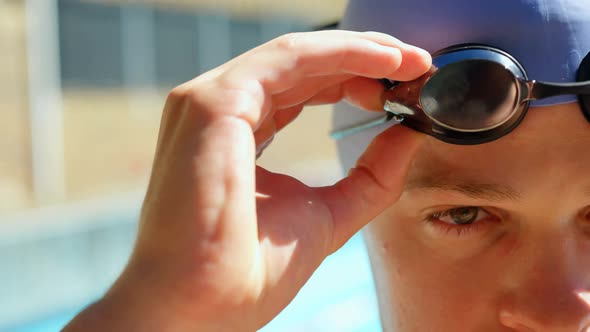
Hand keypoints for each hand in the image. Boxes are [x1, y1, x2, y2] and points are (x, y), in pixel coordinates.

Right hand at [64, 30, 430, 330]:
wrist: (199, 313)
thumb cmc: (248, 273)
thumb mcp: (327, 215)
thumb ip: (369, 175)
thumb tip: (408, 135)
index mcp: (236, 133)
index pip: (300, 88)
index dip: (354, 81)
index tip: (404, 90)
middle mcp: (218, 109)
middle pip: (302, 65)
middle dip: (365, 60)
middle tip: (417, 67)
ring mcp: (209, 101)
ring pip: (297, 55)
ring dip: (360, 50)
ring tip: (411, 63)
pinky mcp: (214, 103)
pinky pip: (288, 60)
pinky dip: (341, 53)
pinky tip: (385, 62)